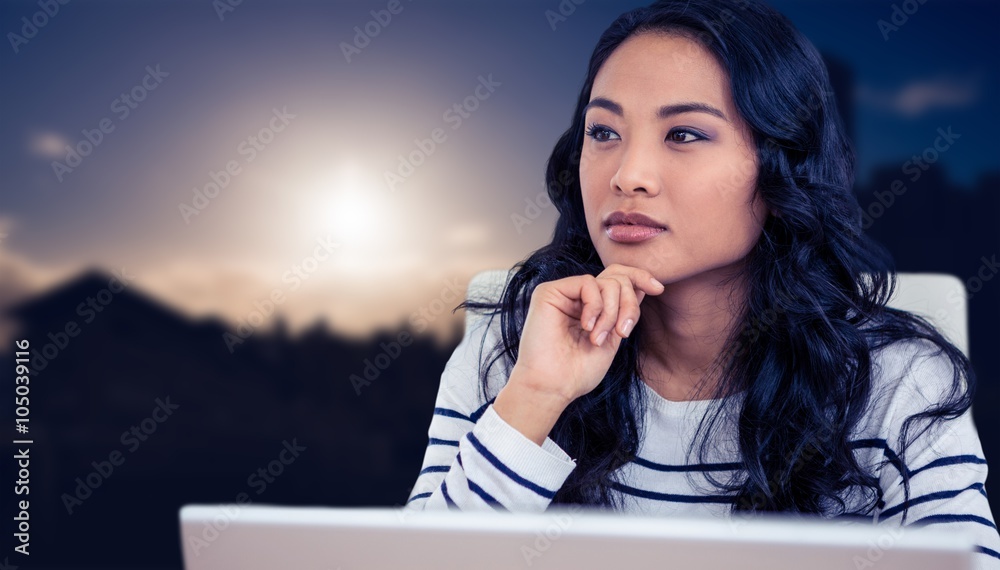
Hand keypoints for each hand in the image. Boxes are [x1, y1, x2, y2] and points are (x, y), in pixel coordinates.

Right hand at [509, 263, 664, 405]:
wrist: (553, 386)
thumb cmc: (578, 372)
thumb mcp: (613, 339)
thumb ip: (624, 313)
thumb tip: (642, 285)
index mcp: (591, 307)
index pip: (618, 279)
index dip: (639, 277)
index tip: (658, 289)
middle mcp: (577, 296)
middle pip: (617, 277)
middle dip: (629, 304)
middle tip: (622, 333)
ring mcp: (563, 293)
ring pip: (606, 282)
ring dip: (611, 313)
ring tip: (598, 339)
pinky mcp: (549, 291)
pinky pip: (588, 283)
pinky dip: (595, 306)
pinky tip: (587, 327)